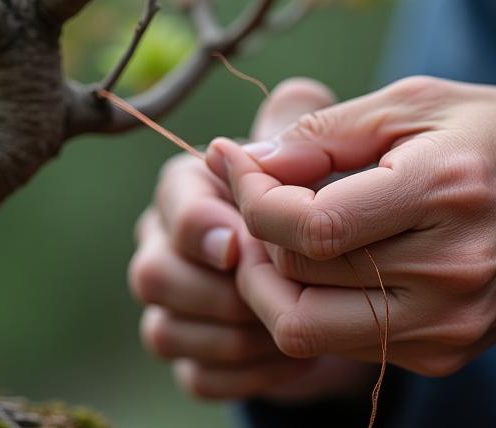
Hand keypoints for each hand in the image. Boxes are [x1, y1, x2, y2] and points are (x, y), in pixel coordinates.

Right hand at [129, 79, 374, 401]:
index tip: (240, 245)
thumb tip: (286, 116)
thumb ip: (308, 122)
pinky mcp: (193, 359)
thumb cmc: (329, 201)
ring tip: (294, 326)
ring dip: (234, 336)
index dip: (200, 227)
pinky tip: (291, 360)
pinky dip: (243, 375)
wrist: (343, 272)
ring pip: (165, 331)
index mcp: (190, 190)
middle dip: (218, 290)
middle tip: (277, 294)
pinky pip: (195, 378)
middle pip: (152, 274)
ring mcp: (173, 305)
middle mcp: (166, 246)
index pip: (171, 206)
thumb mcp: (329, 152)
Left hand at [206, 76, 495, 375]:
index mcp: (443, 190)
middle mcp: (451, 270)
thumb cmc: (489, 137)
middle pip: (299, 285)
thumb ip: (323, 132)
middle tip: (251, 203)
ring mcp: (449, 323)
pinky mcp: (444, 353)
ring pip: (307, 329)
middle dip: (254, 241)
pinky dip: (313, 306)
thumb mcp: (411, 103)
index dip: (253, 200)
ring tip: (277, 238)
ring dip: (271, 285)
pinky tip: (322, 265)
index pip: (314, 227)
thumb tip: (246, 164)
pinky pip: (343, 343)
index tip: (233, 164)